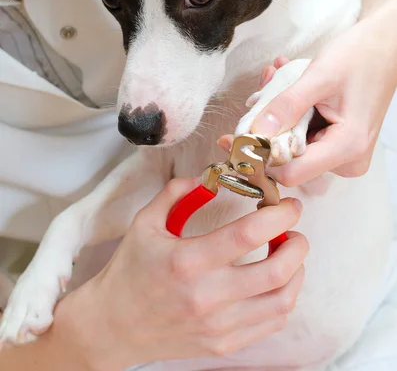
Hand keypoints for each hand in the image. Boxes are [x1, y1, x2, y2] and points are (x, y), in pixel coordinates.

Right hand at [55, 179, 306, 369]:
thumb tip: (209, 177)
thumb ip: (177, 193)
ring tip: (288, 252)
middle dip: (298, 244)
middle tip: (294, 228)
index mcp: (187, 261)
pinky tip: (274, 280)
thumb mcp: (145, 223)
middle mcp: (207, 297)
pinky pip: (271, 323)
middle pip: (276, 272)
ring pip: (282, 301)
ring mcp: (218, 326)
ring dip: (296, 272)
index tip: (289, 203)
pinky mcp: (224, 344)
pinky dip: (284, 298)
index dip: (278, 215)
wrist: (112, 327)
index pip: (247, 234)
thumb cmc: (129, 271)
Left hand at [221, 0, 396, 186]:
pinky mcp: (338, 143)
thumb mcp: (319, 77)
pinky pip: (303, 135)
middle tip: (262, 87)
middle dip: (268, 125)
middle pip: (288, 159)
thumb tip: (255, 132)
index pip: (290, 173)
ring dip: (279, 113)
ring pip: (292, 145)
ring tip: (277, 75)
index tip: (238, 135)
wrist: (385, 47)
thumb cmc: (362, 57)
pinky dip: (291, 111)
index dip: (261, 156)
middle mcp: (347, 159)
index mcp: (347, 147)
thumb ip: (286, 106)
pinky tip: (288, 83)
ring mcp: (343, 153)